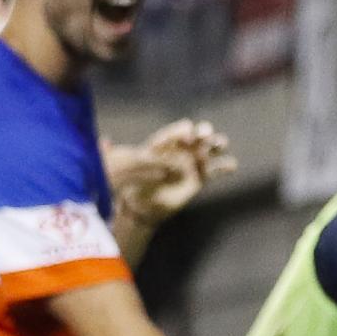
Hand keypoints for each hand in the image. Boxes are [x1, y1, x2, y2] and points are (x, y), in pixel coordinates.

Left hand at [111, 119, 236, 232]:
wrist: (142, 205)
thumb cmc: (132, 183)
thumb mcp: (123, 167)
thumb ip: (116, 153)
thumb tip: (104, 140)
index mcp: (161, 145)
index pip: (173, 135)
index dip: (180, 132)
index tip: (187, 130)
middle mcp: (177, 151)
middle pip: (192, 139)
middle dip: (200, 134)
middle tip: (206, 132)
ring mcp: (190, 164)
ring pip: (206, 151)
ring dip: (215, 145)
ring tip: (222, 142)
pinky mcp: (199, 179)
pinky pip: (214, 171)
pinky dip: (224, 167)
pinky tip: (232, 164)